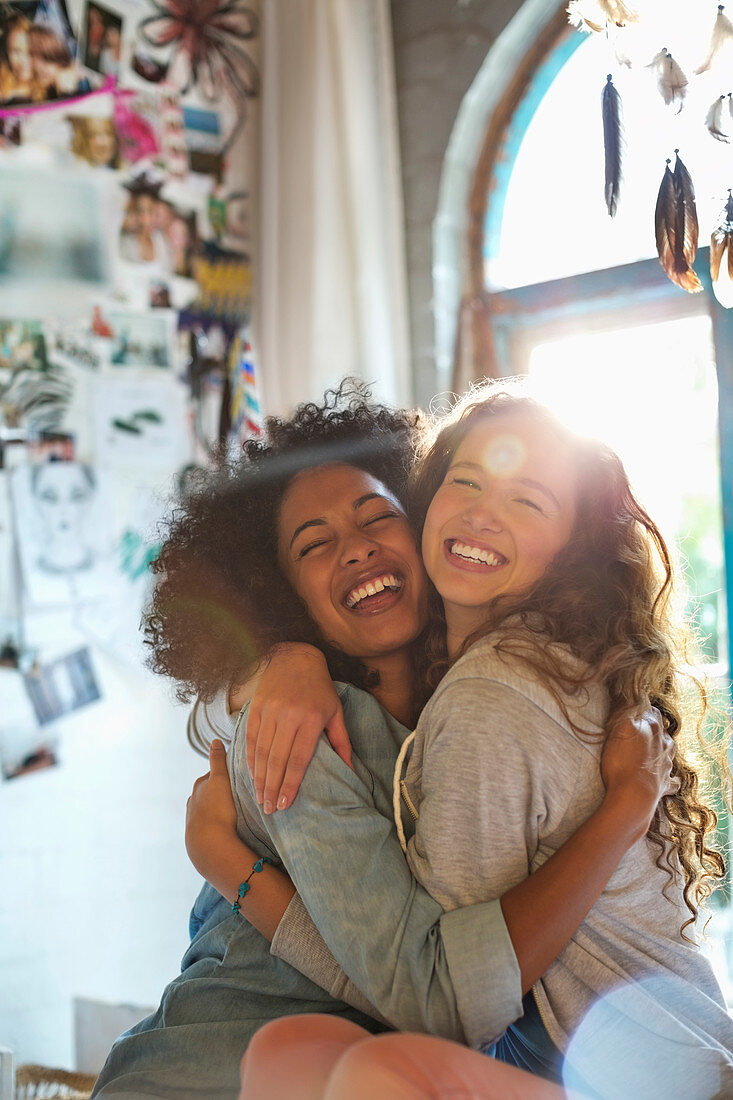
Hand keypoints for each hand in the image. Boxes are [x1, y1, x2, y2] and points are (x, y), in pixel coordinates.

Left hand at [185, 739, 237, 877]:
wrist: (210, 844)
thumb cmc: (218, 809)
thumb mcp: (221, 779)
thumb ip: (218, 760)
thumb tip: (214, 741)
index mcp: (199, 786)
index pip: (214, 775)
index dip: (227, 776)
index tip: (239, 779)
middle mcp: (193, 800)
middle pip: (211, 792)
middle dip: (222, 793)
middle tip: (240, 797)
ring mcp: (194, 818)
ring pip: (209, 809)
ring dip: (219, 810)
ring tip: (235, 815)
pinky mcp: (197, 835)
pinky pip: (210, 825)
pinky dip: (217, 824)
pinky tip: (226, 828)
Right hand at [246, 643, 351, 813]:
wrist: (295, 657)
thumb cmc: (320, 689)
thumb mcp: (336, 712)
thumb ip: (342, 742)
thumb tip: (349, 770)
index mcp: (311, 719)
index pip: (298, 759)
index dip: (290, 784)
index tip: (284, 804)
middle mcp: (288, 715)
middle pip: (277, 760)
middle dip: (272, 787)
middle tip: (268, 809)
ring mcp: (270, 710)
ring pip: (261, 751)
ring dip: (259, 777)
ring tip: (259, 798)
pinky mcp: (256, 706)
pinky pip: (250, 737)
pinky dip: (249, 758)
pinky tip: (251, 774)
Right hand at [600, 705, 678, 835]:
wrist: (633, 794)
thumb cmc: (622, 761)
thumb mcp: (620, 728)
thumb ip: (627, 711)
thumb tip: (631, 700)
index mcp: (652, 727)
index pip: (650, 711)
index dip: (641, 710)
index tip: (632, 711)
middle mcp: (664, 743)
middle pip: (661, 729)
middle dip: (652, 728)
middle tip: (637, 730)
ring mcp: (666, 764)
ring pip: (669, 750)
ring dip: (662, 748)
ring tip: (650, 750)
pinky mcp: (665, 784)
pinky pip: (672, 780)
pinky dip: (668, 778)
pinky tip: (663, 778)